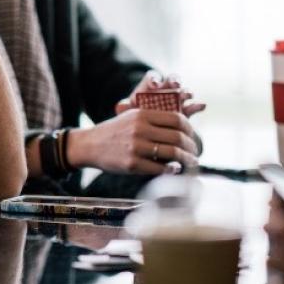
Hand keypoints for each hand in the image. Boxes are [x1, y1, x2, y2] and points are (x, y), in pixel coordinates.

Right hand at [68, 108, 198, 173]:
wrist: (89, 145)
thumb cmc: (114, 132)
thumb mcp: (131, 116)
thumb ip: (153, 119)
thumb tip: (182, 129)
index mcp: (142, 114)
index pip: (176, 119)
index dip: (190, 129)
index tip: (192, 136)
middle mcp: (140, 129)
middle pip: (178, 137)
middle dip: (192, 146)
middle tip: (195, 152)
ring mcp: (135, 147)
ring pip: (172, 153)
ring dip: (186, 159)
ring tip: (190, 162)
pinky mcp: (132, 164)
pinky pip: (160, 168)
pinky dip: (171, 169)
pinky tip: (174, 169)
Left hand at [114, 71, 206, 117]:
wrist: (149, 134)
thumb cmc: (136, 120)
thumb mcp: (129, 115)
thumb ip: (125, 110)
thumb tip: (121, 105)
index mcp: (149, 88)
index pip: (152, 77)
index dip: (154, 79)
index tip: (155, 85)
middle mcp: (165, 90)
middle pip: (171, 80)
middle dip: (174, 81)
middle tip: (175, 85)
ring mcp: (177, 100)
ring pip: (184, 91)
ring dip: (186, 92)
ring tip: (187, 96)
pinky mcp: (187, 111)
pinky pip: (194, 106)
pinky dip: (197, 105)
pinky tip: (201, 106)